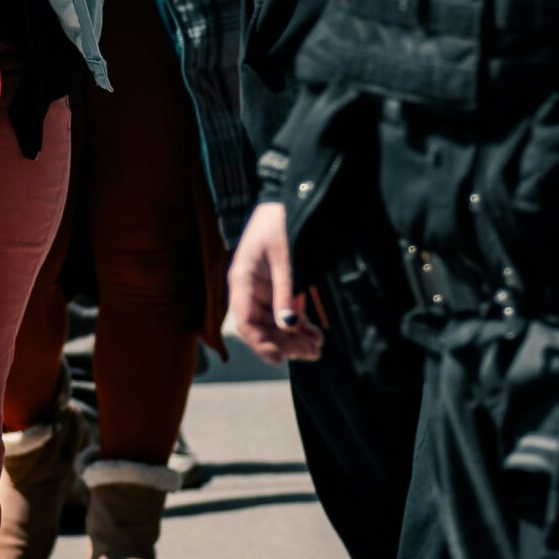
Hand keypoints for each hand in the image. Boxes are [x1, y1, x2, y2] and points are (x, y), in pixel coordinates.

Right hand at [229, 199, 323, 364]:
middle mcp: (249, 286)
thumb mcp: (286, 257)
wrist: (293, 198)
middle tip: (311, 353)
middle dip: (284, 343)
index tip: (279, 360)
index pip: (245, 320)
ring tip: (316, 347)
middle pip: (260, 325)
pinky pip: (284, 311)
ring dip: (293, 337)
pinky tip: (314, 334)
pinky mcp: (278, 285)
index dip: (260, 343)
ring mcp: (264, 287)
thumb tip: (286, 326)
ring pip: (274, 322)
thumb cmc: (283, 222)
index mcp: (242, 278)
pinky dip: (298, 324)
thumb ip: (285, 291)